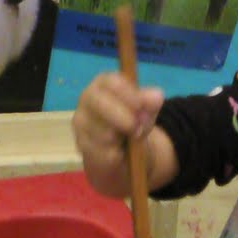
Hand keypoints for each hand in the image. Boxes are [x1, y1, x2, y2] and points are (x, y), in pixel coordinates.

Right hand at [72, 72, 164, 198]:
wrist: (117, 150)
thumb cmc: (130, 120)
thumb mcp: (145, 110)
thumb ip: (151, 102)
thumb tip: (157, 96)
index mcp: (103, 83)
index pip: (113, 83)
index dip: (129, 95)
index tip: (141, 108)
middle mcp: (87, 98)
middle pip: (102, 105)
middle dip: (123, 118)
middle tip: (137, 129)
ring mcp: (81, 122)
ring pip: (103, 132)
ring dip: (121, 139)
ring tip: (128, 139)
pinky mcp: (81, 144)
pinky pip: (101, 151)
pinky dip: (115, 154)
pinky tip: (119, 151)